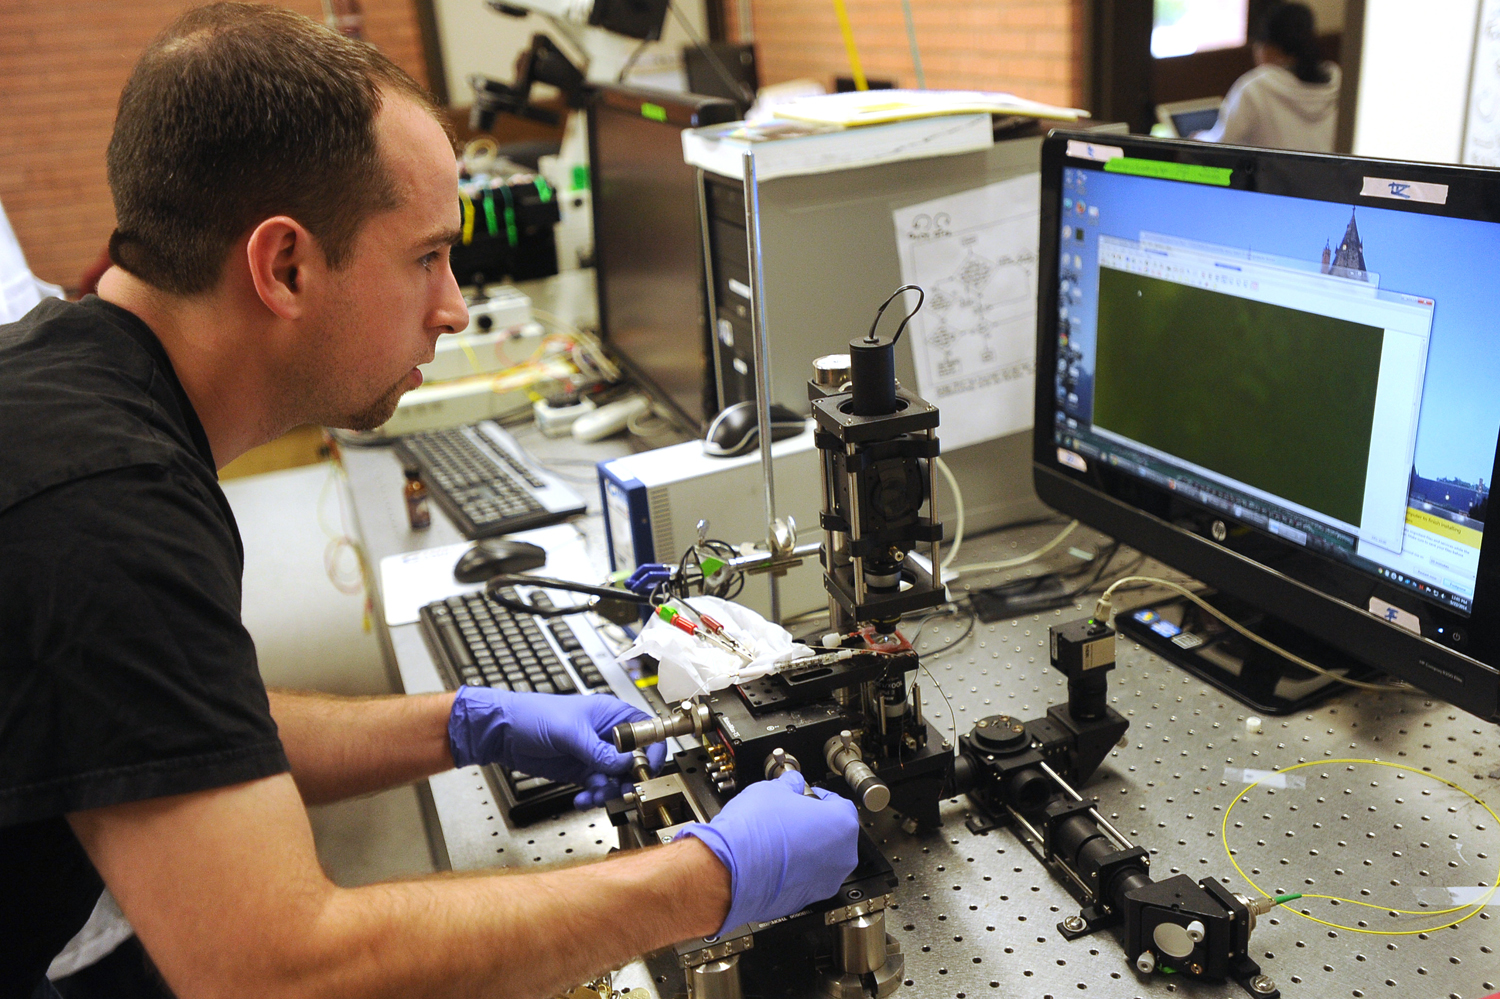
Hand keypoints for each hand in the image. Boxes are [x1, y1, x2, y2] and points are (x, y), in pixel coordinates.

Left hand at [447, 688, 666, 808]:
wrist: (503, 732)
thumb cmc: (533, 714)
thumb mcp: (570, 732)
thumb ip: (600, 751)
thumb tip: (627, 763)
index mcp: (611, 715)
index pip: (646, 731)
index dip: (651, 751)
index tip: (645, 770)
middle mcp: (608, 735)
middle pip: (635, 761)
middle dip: (628, 779)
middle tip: (617, 790)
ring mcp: (595, 754)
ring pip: (618, 779)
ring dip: (609, 791)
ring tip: (593, 794)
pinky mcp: (582, 771)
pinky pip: (599, 788)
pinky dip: (594, 796)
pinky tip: (582, 798)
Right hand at [677, 771, 858, 934]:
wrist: (730, 872)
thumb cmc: (754, 833)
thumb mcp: (773, 790)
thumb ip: (790, 784)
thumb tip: (792, 783)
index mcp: (842, 825)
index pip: (839, 803)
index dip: (818, 797)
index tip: (804, 795)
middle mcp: (841, 858)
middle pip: (834, 834)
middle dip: (814, 823)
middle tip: (789, 815)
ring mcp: (825, 882)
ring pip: (822, 859)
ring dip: (806, 848)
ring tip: (778, 837)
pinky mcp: (806, 900)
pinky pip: (806, 878)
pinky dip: (795, 869)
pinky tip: (773, 857)